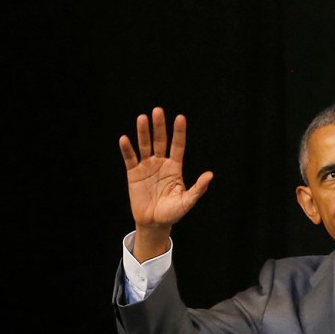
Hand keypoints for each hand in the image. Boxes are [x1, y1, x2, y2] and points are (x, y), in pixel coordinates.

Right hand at [119, 107, 212, 259]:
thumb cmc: (172, 212)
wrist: (154, 223)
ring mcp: (147, 167)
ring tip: (142, 118)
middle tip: (158, 111)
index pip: (177, 145)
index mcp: (175, 167)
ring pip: (145, 146)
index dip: (179, 132)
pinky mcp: (133, 174)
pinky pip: (130, 159)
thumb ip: (198, 189)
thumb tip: (210, 175)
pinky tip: (125, 139)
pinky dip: (127, 149)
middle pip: (160, 141)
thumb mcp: (187, 201)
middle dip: (159, 126)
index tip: (180, 117)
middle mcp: (161, 163)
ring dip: (143, 132)